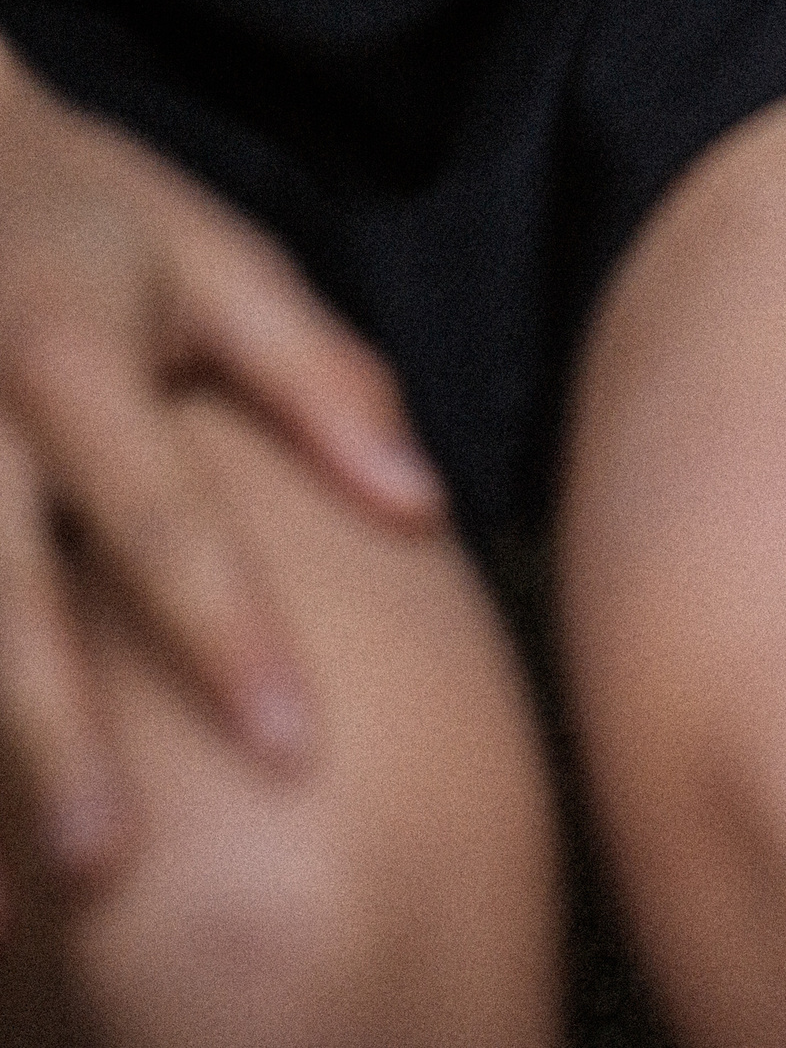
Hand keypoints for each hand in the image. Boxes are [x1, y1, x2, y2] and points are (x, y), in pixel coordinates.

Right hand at [0, 45, 441, 888]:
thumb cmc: (80, 209)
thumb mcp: (214, 259)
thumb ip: (317, 381)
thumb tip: (422, 508)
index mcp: (70, 353)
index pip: (162, 518)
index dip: (226, 635)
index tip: (291, 748)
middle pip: (2, 596)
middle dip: (52, 740)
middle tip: (102, 871)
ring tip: (3, 898)